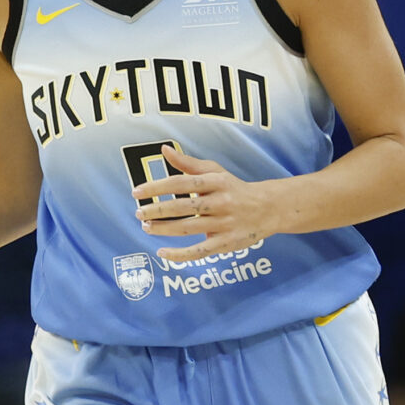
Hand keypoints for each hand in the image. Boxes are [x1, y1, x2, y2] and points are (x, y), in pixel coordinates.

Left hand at [133, 145, 289, 265]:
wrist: (268, 209)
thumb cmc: (234, 188)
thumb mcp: (215, 172)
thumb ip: (188, 164)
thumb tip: (164, 150)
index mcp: (216, 182)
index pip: (181, 183)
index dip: (157, 187)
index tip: (137, 192)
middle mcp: (221, 202)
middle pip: (183, 207)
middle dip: (157, 210)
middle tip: (138, 213)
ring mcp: (224, 224)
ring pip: (188, 228)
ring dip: (163, 229)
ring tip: (146, 227)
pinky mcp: (226, 243)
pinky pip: (199, 251)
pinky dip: (179, 255)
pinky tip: (162, 253)